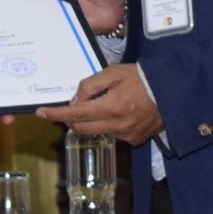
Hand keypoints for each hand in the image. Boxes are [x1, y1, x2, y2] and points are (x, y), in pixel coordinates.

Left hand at [37, 64, 162, 144]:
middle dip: (70, 119)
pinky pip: (111, 135)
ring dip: (90, 121)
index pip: (75, 115)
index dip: (55, 114)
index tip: (40, 113)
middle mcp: (117, 126)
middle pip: (81, 128)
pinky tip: (117, 112)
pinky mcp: (134, 140)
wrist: (172, 90)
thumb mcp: (113, 72)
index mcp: (111, 107)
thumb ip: (90, 86)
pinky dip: (106, 124)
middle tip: (72, 106)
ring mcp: (126, 136)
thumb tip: (75, 101)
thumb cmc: (141, 77)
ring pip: (96, 132)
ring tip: (102, 104)